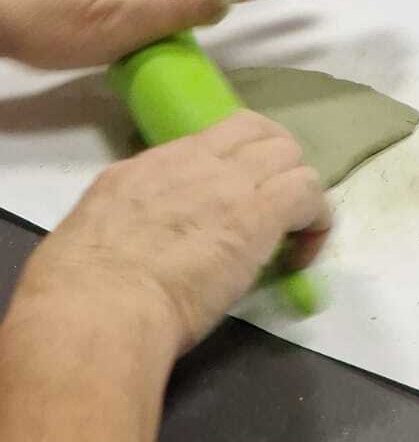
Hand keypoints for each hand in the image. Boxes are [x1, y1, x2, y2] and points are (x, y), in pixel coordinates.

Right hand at [20, 111, 330, 354]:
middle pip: (259, 132)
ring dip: (298, 188)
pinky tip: (303, 251)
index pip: (214, 136)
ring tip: (293, 230)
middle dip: (275, 161)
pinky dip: (316, 218)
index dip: (237, 155)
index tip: (237, 189)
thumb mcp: (96, 223)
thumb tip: (142, 226)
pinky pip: (309, 194)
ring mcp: (231, 183)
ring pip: (290, 156)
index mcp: (152, 164)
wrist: (97, 309)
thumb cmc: (78, 288)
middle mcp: (196, 161)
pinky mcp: (259, 214)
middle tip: (275, 203)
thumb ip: (129, 212)